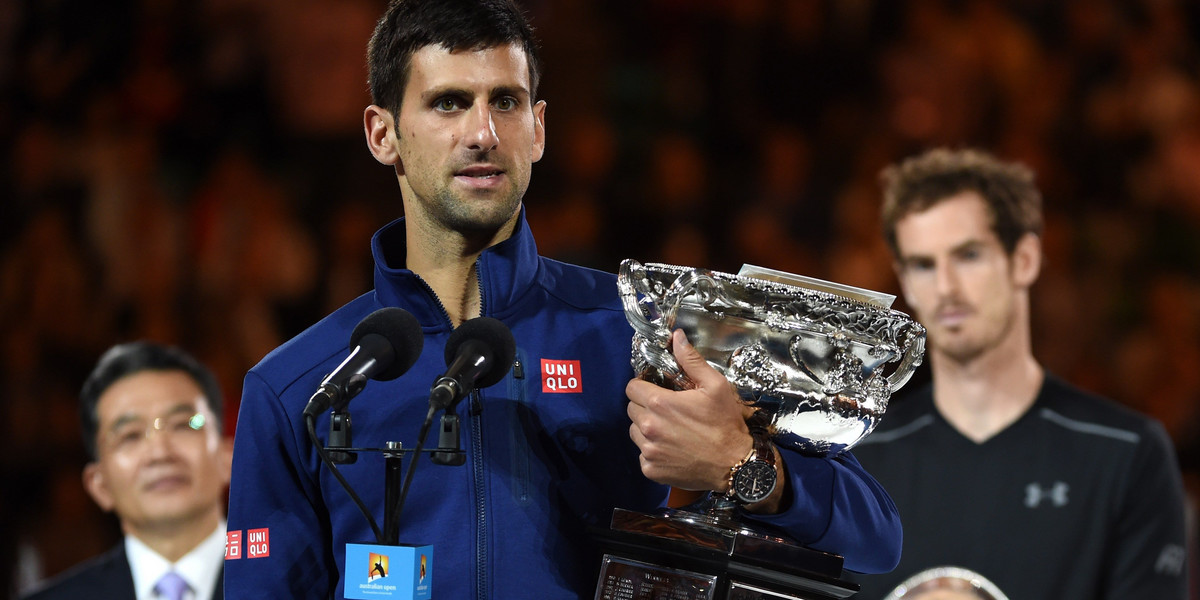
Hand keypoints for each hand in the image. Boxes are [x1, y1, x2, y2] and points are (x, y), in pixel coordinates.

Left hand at [626, 329, 755, 491]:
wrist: (734, 465)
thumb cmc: (725, 424)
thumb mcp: (715, 386)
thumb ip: (691, 360)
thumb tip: (676, 336)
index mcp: (659, 403)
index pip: (631, 388)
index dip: (642, 386)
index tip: (656, 389)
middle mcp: (648, 427)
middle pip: (631, 409)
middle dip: (645, 406)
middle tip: (667, 410)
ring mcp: (648, 450)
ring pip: (634, 432)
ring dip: (646, 428)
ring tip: (669, 430)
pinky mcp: (651, 469)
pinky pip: (642, 455)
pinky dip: (652, 451)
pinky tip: (672, 449)